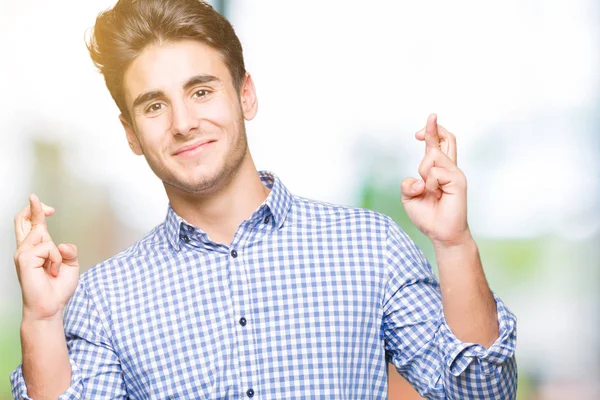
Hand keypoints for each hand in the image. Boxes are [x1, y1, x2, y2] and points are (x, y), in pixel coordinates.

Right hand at [13, 194, 79, 320]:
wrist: (51, 306)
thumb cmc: (57, 288)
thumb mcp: (71, 265)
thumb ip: (69, 250)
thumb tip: (62, 244)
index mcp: (36, 249)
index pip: (32, 224)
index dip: (36, 211)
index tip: (43, 204)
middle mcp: (26, 249)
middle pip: (23, 221)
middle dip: (33, 208)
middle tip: (40, 202)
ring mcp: (23, 253)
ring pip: (44, 235)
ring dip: (57, 253)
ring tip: (54, 269)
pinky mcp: (24, 258)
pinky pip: (48, 247)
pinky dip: (56, 259)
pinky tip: (51, 271)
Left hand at [401, 113, 470, 247]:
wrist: (441, 234)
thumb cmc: (427, 215)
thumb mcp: (409, 197)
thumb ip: (408, 184)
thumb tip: (419, 179)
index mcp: (439, 170)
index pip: (438, 145)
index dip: (431, 132)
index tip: (418, 131)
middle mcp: (449, 168)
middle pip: (446, 139)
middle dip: (434, 128)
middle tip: (430, 116)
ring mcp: (455, 173)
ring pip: (432, 156)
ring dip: (423, 172)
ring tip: (429, 191)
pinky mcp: (458, 180)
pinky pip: (434, 172)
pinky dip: (429, 183)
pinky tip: (436, 195)